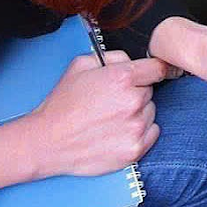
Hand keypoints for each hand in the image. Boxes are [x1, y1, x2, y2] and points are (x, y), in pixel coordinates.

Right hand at [14, 50, 170, 180]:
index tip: (151, 74)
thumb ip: (113, 56)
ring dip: (138, 113)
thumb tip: (131, 60)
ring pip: (150, 112)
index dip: (152, 70)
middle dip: (136, 92)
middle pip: (150, 91)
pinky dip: (140, 133)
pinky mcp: (135, 150)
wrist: (47, 141)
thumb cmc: (62, 104)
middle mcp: (133, 101)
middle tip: (112, 101)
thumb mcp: (81, 65)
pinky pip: (152, 133)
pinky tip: (118, 132)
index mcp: (123, 77)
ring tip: (111, 119)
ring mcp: (135, 127)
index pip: (158, 68)